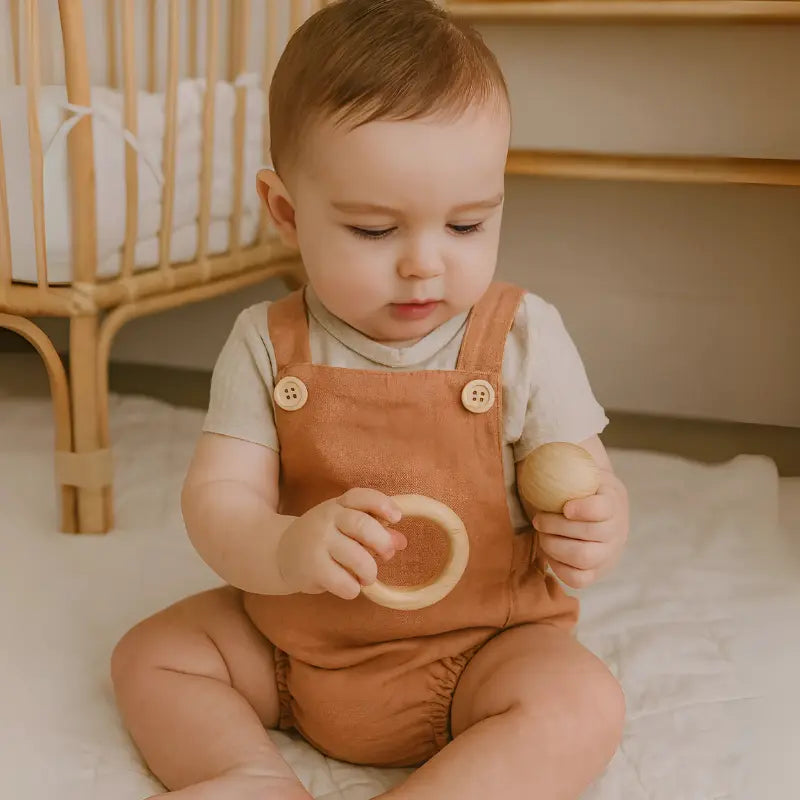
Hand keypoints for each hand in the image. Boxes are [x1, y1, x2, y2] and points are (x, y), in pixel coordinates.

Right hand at [277, 488, 407, 599]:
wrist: (279, 552)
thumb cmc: (323, 539)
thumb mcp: (345, 527)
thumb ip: (374, 531)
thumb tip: (401, 541)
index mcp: (338, 505)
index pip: (361, 496)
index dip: (383, 504)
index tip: (396, 518)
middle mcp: (327, 519)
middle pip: (362, 525)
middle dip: (383, 543)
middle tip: (387, 555)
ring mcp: (318, 542)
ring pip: (357, 557)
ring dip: (370, 571)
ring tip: (367, 577)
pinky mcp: (312, 567)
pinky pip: (343, 581)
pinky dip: (353, 589)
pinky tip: (350, 587)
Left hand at [533, 468, 628, 589]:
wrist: (592, 506)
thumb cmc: (575, 485)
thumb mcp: (576, 469)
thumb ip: (563, 464)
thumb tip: (536, 456)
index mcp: (613, 499)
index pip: (604, 509)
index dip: (584, 509)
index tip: (565, 507)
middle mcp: (618, 528)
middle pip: (589, 535)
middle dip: (555, 527)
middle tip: (537, 520)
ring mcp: (610, 552)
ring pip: (583, 558)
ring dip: (554, 546)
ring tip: (542, 535)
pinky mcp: (598, 571)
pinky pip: (580, 579)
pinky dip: (559, 568)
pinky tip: (549, 552)